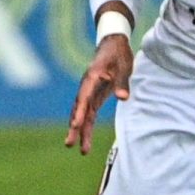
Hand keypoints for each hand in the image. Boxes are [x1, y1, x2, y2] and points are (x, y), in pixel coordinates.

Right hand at [64, 33, 132, 152]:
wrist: (113, 44)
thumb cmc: (119, 54)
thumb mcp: (124, 66)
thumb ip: (122, 82)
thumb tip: (123, 98)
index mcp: (92, 77)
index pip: (84, 96)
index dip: (80, 111)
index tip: (76, 124)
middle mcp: (86, 86)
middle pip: (79, 109)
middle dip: (75, 127)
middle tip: (70, 144)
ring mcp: (88, 92)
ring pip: (82, 114)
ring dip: (80, 131)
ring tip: (82, 150)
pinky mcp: (94, 97)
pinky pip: (89, 113)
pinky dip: (86, 126)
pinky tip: (84, 139)